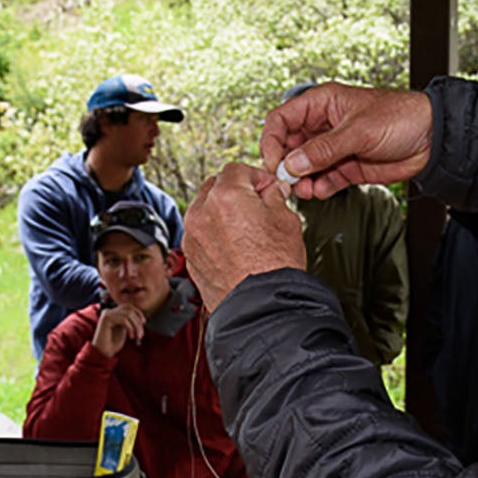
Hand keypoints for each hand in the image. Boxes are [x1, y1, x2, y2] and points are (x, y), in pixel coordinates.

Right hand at [91, 304, 147, 357]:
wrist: (103, 353)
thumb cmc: (113, 343)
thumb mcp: (124, 330)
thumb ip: (129, 322)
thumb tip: (141, 319)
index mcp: (112, 313)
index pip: (128, 307)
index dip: (138, 312)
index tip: (143, 322)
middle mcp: (109, 311)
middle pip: (129, 310)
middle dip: (138, 322)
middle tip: (141, 335)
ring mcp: (107, 314)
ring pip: (128, 314)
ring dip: (136, 326)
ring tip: (137, 337)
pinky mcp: (106, 319)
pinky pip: (124, 320)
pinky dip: (130, 328)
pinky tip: (131, 337)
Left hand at [185, 163, 308, 309]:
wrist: (262, 308)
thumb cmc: (275, 267)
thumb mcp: (286, 220)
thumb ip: (275, 198)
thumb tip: (272, 192)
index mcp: (225, 196)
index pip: (236, 169)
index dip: (255, 175)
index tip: (267, 187)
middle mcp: (202, 213)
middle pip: (214, 185)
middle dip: (234, 189)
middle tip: (256, 202)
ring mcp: (192, 237)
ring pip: (203, 209)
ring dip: (221, 210)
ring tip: (245, 226)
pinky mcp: (191, 257)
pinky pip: (199, 233)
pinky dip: (213, 232)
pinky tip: (234, 245)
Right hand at [258, 83, 432, 200]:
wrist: (431, 139)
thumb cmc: (400, 118)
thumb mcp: (358, 131)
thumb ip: (324, 149)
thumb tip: (292, 163)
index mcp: (321, 104)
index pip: (282, 119)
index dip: (272, 140)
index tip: (274, 162)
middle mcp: (323, 125)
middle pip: (289, 146)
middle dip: (286, 165)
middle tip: (288, 182)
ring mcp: (334, 148)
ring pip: (304, 166)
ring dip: (301, 180)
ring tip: (305, 190)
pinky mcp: (346, 167)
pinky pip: (323, 179)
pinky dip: (318, 187)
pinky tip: (320, 191)